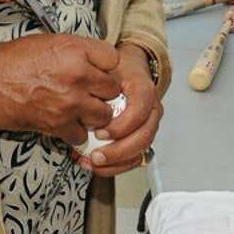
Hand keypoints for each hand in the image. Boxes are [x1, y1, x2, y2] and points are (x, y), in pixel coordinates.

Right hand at [0, 34, 122, 145]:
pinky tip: (66, 124)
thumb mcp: (48, 42)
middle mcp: (77, 74)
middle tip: (92, 93)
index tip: (100, 70)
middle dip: (104, 92)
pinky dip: (76, 132)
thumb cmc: (10, 60)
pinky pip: (82, 134)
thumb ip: (77, 51)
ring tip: (82, 110)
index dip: (107, 66)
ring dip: (95, 114)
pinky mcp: (57, 124)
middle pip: (113, 89)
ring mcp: (69, 102)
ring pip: (104, 115)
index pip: (114, 59)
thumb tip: (96, 62)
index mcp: (75, 49)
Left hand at [77, 44, 162, 176]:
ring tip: (93, 163)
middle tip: (96, 155)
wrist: (129, 71)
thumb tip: (82, 100)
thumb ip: (98, 82)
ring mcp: (149, 126)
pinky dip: (117, 166)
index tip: (100, 132)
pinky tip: (98, 166)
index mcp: (145, 91)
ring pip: (141, 151)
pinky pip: (135, 157)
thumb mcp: (107, 68)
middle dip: (119, 151)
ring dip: (117, 163)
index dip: (121, 126)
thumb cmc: (118, 70)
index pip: (139, 112)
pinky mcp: (142, 138)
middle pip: (144, 137)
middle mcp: (152, 110)